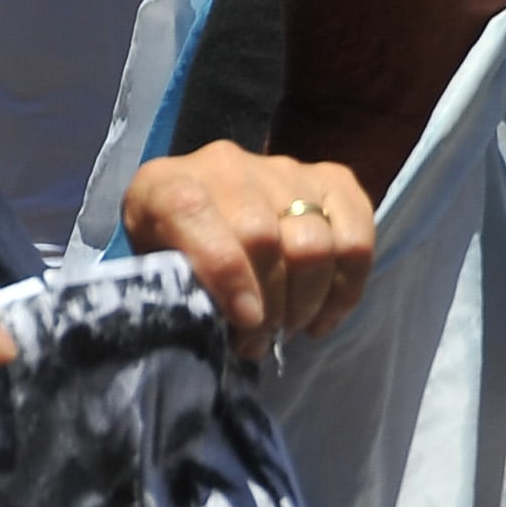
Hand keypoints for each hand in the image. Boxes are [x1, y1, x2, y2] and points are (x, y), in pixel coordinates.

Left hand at [119, 145, 375, 360]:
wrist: (205, 210)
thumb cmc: (171, 256)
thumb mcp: (148, 273)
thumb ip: (174, 290)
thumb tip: (219, 332)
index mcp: (165, 185)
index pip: (193, 213)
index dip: (224, 271)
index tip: (245, 321)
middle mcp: (226, 166)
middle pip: (262, 234)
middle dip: (269, 303)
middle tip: (260, 341)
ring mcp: (284, 169)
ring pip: (314, 240)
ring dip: (307, 300)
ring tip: (289, 327)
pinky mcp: (331, 178)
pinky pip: (356, 233)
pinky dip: (347, 285)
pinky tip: (325, 314)